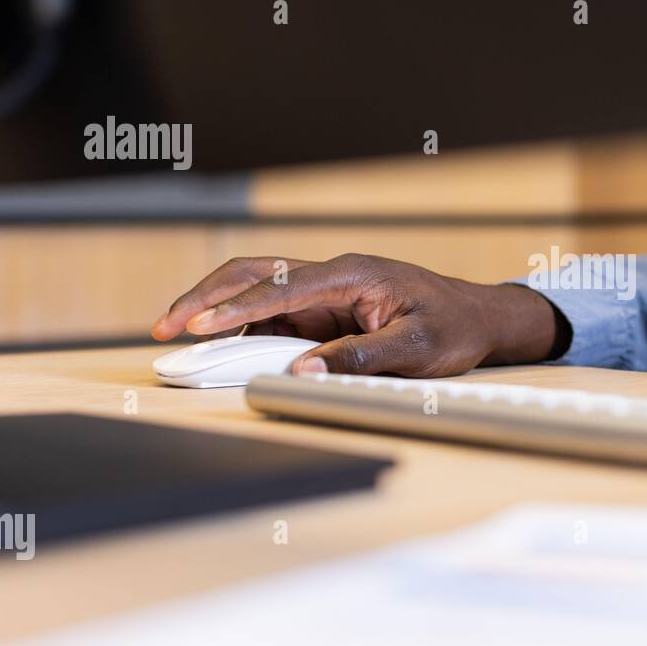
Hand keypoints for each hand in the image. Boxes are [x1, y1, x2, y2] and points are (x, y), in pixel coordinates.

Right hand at [151, 254, 565, 375]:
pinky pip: (276, 314)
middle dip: (205, 298)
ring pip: (258, 290)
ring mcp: (328, 291)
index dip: (237, 308)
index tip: (199, 326)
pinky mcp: (327, 310)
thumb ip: (360, 358)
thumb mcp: (416, 348)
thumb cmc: (454, 327)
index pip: (282, 287)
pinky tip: (221, 349)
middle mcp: (334, 276)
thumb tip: (304, 371)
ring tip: (177, 339)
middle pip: (255, 275)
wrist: (481, 317)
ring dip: (216, 310)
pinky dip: (243, 328)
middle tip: (165, 327)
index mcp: (353, 274)